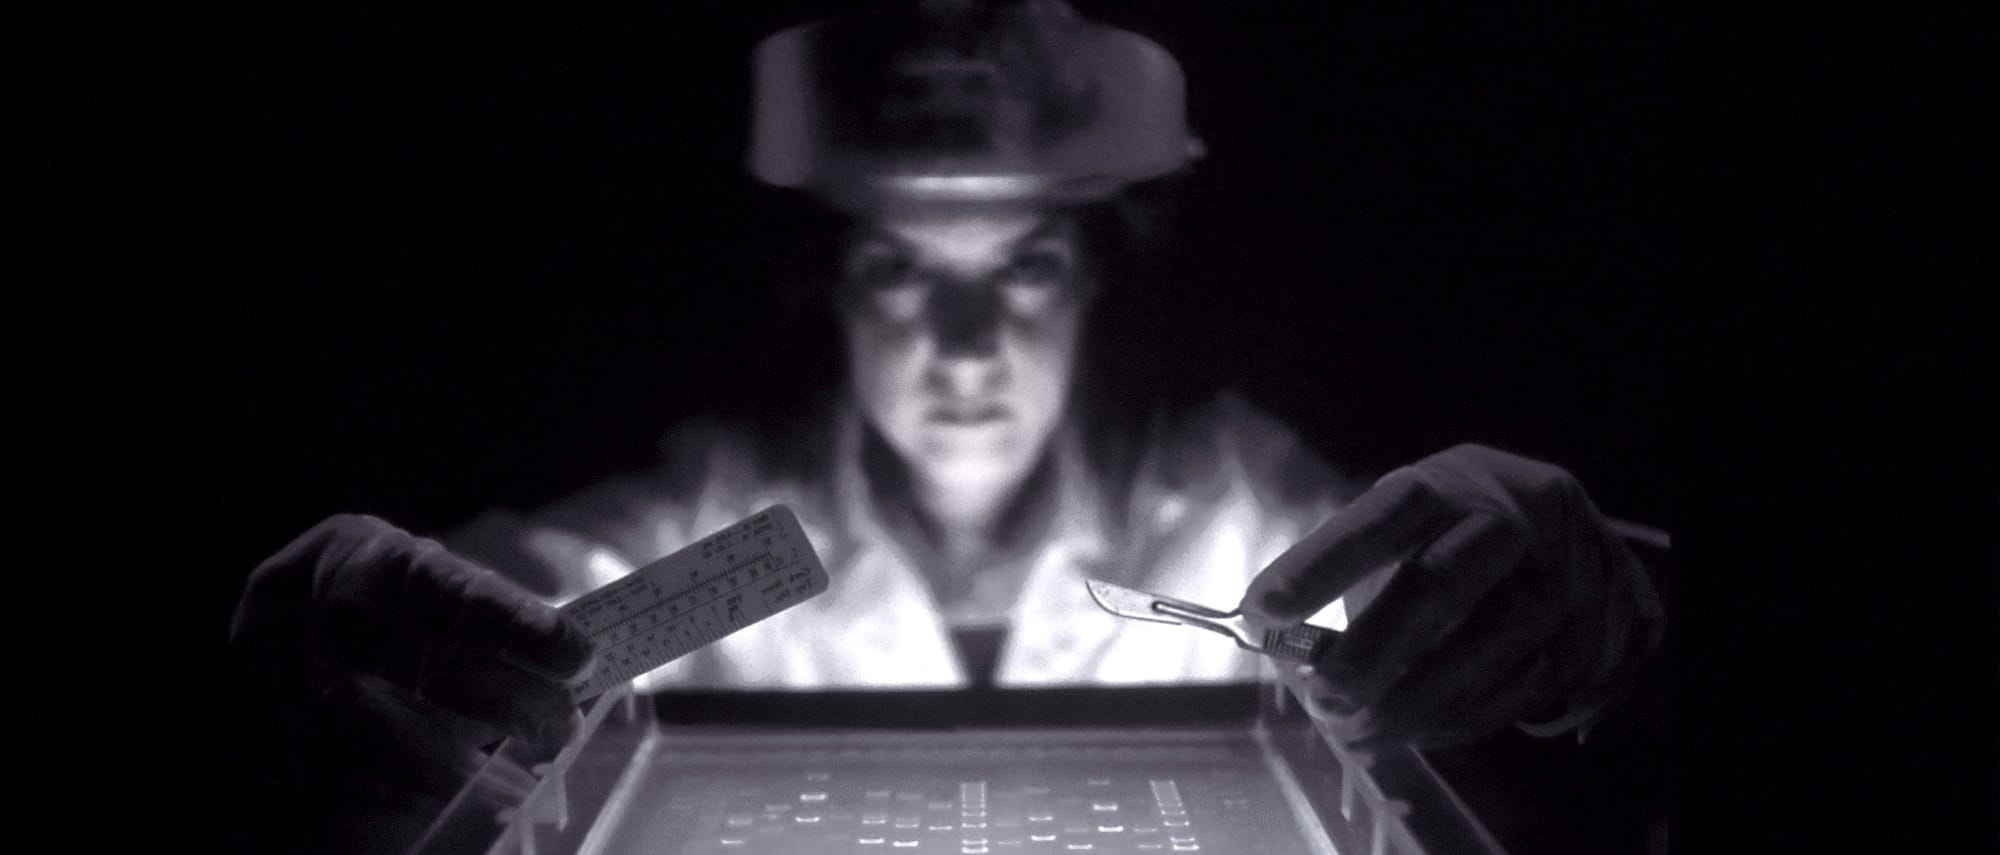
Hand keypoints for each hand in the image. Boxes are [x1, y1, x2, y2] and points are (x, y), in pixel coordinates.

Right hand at [228, 514, 594, 848]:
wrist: (282, 653)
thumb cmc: (388, 625)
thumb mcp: (431, 610)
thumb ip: (495, 635)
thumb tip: (585, 673)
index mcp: (351, 555)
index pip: (440, 586)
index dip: (512, 621)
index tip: (579, 655)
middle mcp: (293, 606)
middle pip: (400, 655)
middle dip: (493, 693)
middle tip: (559, 723)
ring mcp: (258, 678)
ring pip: (357, 729)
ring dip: (447, 767)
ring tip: (516, 791)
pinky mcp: (250, 746)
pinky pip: (325, 782)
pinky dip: (395, 800)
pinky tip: (451, 811)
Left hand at [1239, 444, 1662, 750]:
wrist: (1579, 540)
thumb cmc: (1456, 536)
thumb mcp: (1407, 532)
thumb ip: (1350, 580)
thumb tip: (1285, 647)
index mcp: (1450, 485)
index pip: (1382, 516)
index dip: (1320, 563)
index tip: (1262, 611)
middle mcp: (1513, 521)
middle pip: (1439, 586)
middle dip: (1372, 651)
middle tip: (1323, 699)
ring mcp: (1561, 578)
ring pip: (1484, 650)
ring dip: (1410, 703)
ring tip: (1356, 731)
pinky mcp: (1591, 636)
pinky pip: (1516, 690)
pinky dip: (1456, 719)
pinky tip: (1414, 729)